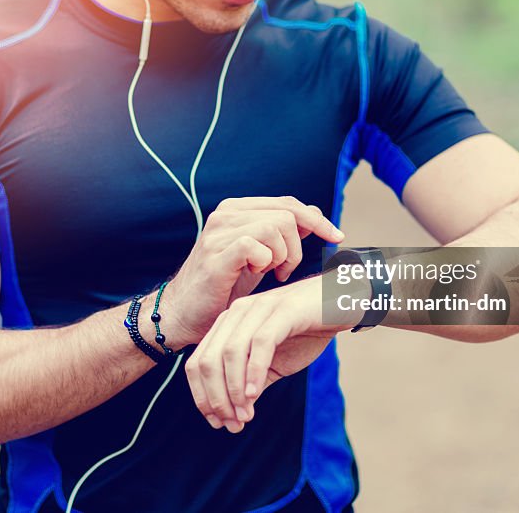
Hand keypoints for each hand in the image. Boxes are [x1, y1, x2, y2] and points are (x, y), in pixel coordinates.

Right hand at [159, 197, 343, 349]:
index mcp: (237, 209)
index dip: (317, 220)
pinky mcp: (215, 255)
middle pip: (287, 214)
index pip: (289, 203)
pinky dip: (265, 262)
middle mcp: (226, 214)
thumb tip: (314, 217)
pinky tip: (257, 275)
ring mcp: (218, 232)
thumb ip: (281, 234)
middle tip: (285, 271)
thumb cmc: (223, 287)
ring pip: (275, 227)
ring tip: (271, 274)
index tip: (336, 237)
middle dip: (298, 246)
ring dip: (283, 256)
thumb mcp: (258, 256)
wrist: (182, 314)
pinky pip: (256, 246)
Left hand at [185, 276, 336, 432]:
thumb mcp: (273, 365)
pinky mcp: (282, 311)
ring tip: (245, 415)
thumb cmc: (305, 332)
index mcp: (228, 323)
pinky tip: (254, 395)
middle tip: (233, 423)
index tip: (217, 422)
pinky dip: (254, 372)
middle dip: (216, 398)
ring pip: (230, 353)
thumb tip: (234, 415)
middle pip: (208, 360)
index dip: (202, 396)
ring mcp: (259, 309)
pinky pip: (260, 344)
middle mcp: (237, 312)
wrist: (339, 305)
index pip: (198, 362)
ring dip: (234, 390)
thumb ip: (252, 384)